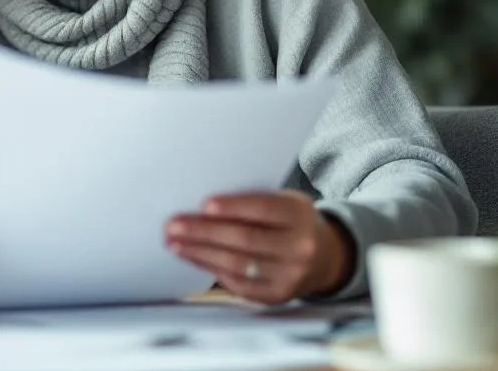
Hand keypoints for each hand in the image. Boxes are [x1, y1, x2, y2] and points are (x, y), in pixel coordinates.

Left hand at [164, 190, 354, 303]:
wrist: (324, 258)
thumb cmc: (289, 222)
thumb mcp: (283, 203)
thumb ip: (252, 202)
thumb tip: (202, 206)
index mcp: (299, 215)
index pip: (264, 209)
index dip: (234, 207)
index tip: (204, 204)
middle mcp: (299, 248)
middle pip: (246, 239)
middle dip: (205, 232)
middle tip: (174, 225)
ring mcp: (290, 275)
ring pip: (238, 264)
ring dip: (200, 252)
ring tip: (174, 242)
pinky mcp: (277, 295)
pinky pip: (237, 283)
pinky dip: (210, 268)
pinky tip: (191, 257)